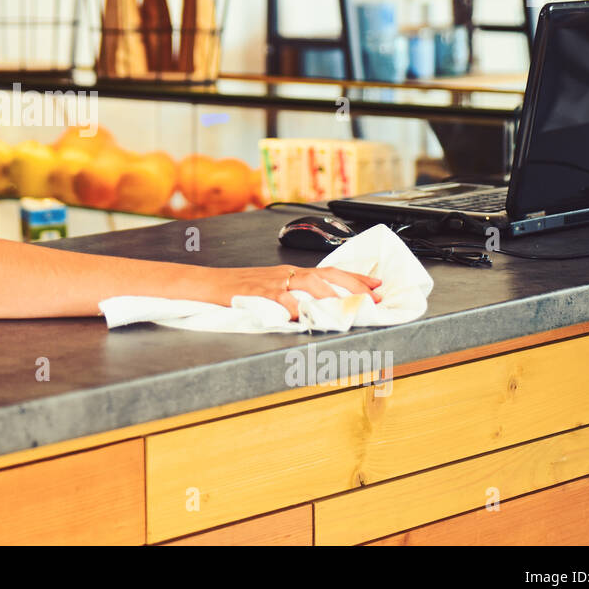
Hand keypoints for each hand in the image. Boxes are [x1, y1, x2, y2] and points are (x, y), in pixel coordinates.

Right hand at [232, 265, 382, 321]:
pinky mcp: (259, 293)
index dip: (356, 278)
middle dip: (353, 286)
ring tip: (348, 306)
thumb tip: (320, 309)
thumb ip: (295, 296)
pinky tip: (306, 316)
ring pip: (309, 282)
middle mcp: (286, 275)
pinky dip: (295, 307)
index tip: (378, 286)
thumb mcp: (271, 287)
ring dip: (332, 294)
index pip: (330, 272)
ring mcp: (274, 283)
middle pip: (326, 275)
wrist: (210, 284)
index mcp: (291, 274)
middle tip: (374, 298)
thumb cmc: (239, 289)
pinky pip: (282, 299)